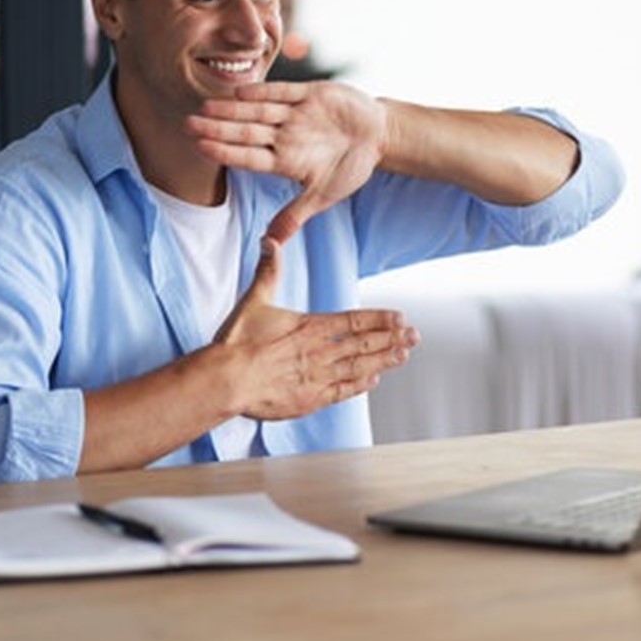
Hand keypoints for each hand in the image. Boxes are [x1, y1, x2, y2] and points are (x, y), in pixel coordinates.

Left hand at [187, 81, 388, 241]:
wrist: (378, 136)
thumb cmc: (350, 166)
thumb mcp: (323, 195)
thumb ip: (295, 215)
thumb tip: (271, 243)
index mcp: (284, 160)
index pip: (248, 156)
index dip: (224, 152)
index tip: (199, 148)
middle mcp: (284, 136)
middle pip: (246, 132)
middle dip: (218, 128)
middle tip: (188, 123)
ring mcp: (295, 114)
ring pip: (258, 111)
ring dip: (233, 109)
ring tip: (206, 106)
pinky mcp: (311, 94)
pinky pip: (284, 92)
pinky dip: (264, 91)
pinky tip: (240, 91)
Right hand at [215, 237, 418, 419]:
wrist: (226, 379)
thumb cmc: (237, 342)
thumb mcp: (254, 299)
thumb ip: (267, 271)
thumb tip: (269, 241)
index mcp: (310, 327)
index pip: (353, 321)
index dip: (378, 319)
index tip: (399, 317)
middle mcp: (319, 351)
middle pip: (364, 344)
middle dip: (392, 338)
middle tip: (414, 335)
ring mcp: (317, 376)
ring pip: (359, 367)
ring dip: (383, 360)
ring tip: (403, 354)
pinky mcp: (309, 399)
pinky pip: (343, 391)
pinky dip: (360, 385)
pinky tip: (373, 380)